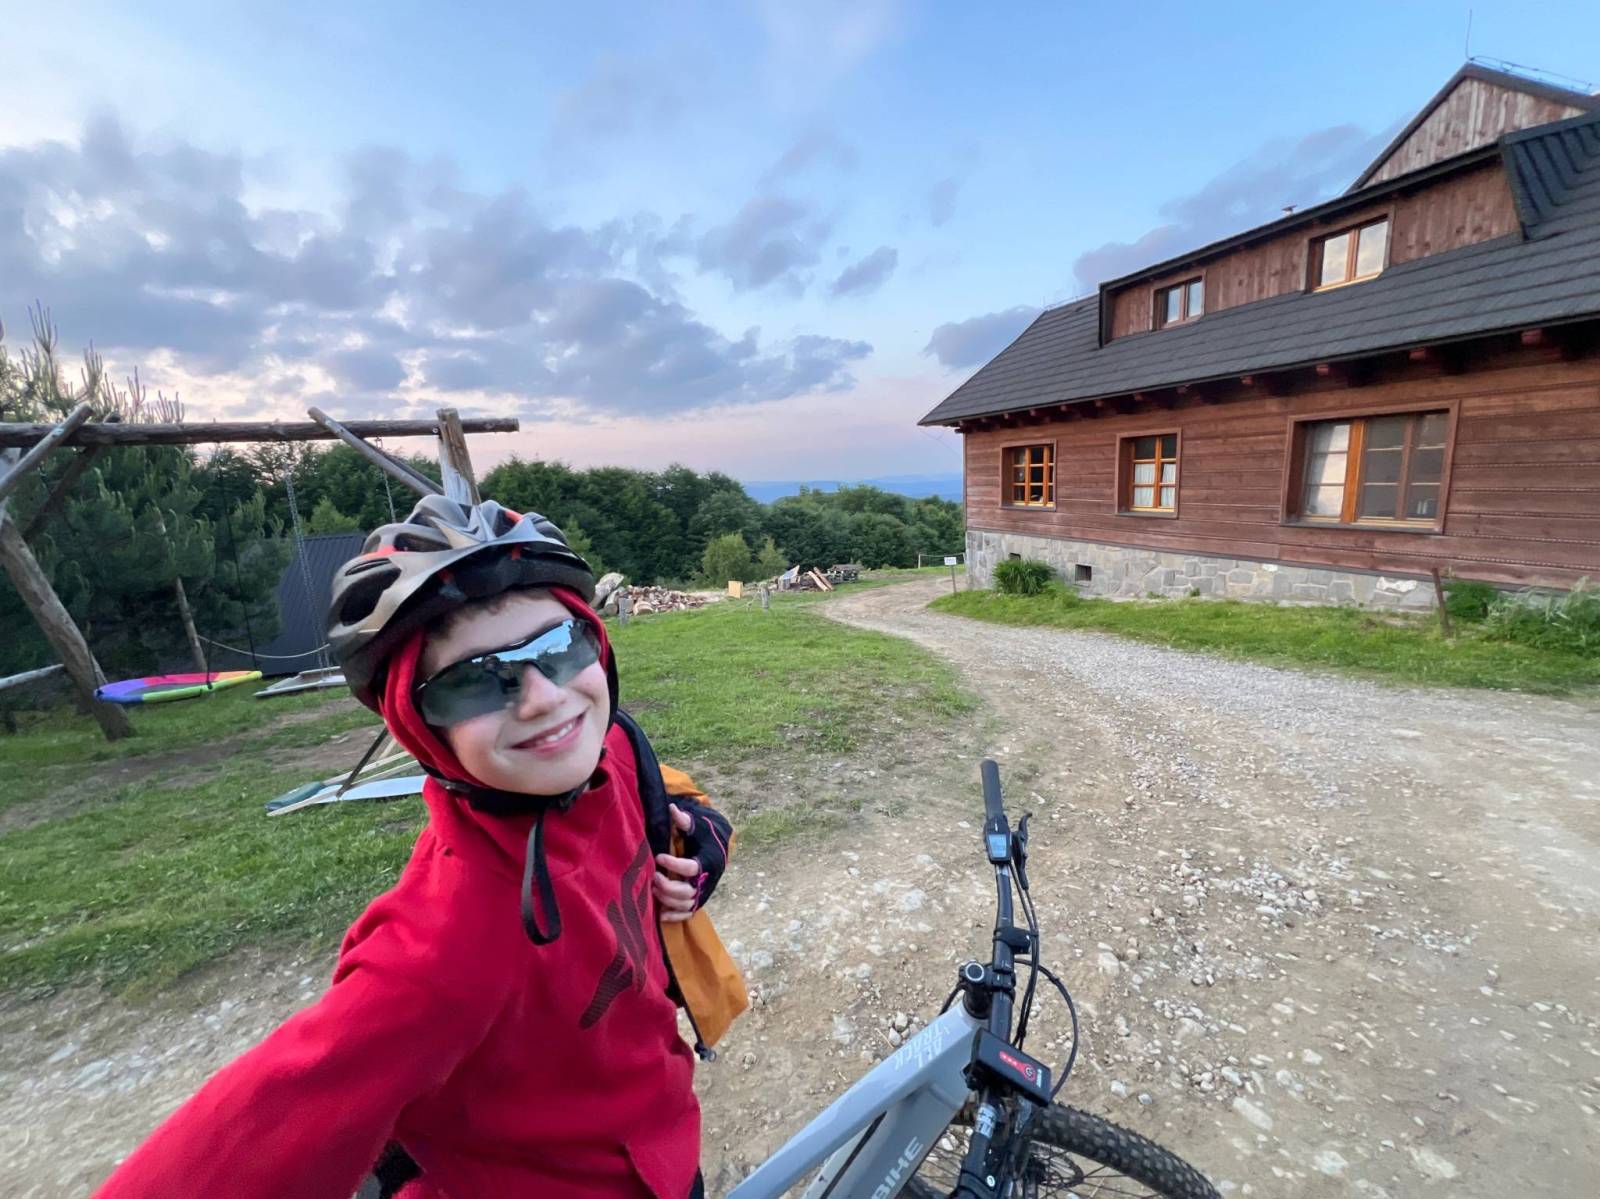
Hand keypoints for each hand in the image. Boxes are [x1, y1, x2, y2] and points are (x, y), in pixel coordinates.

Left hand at [653, 803, 703, 923]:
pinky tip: (660, 914)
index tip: (658, 857)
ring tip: (653, 889)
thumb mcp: (697, 824)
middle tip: (654, 877)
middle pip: (688, 892)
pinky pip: (688, 913)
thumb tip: (672, 809)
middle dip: (668, 887)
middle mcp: (708, 879)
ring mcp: (703, 891)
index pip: (691, 868)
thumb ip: (684, 820)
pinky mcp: (699, 899)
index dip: (674, 865)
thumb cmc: (704, 833)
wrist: (718, 844)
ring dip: (668, 899)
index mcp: (708, 860)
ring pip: (686, 904)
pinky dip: (675, 916)